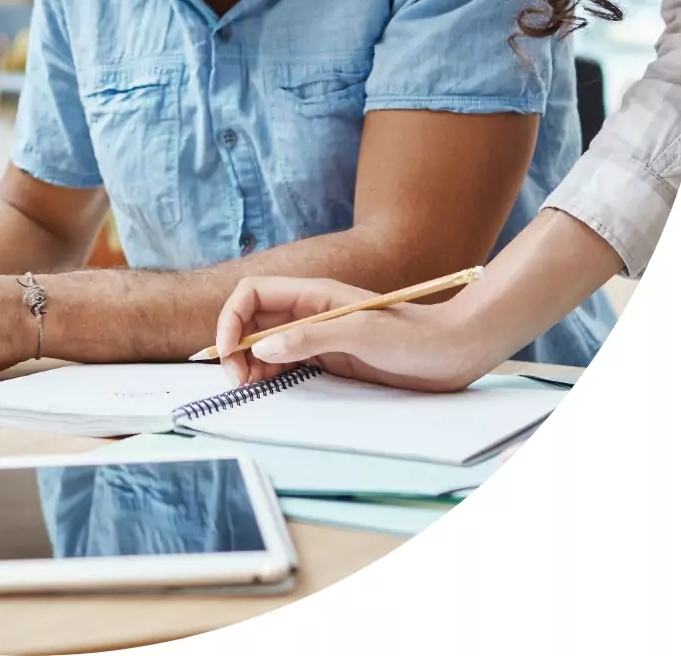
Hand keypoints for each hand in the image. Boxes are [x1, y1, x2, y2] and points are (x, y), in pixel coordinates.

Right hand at [215, 276, 486, 392]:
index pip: (253, 294)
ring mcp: (317, 335)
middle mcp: (308, 312)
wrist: (453, 352)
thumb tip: (260, 349)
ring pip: (264, 343)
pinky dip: (267, 373)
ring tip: (247, 386)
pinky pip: (285, 362)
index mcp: (313, 294)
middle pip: (252, 320)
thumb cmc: (413, 337)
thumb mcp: (361, 334)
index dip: (231, 319)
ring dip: (248, 362)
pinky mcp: (328, 358)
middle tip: (236, 380)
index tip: (228, 353)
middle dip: (234, 345)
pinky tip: (266, 385)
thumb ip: (310, 339)